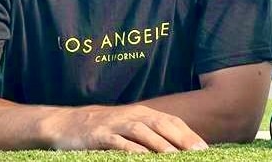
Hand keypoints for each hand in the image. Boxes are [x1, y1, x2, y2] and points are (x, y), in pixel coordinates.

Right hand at [41, 104, 208, 152]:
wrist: (66, 124)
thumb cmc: (104, 129)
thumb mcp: (129, 126)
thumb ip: (151, 135)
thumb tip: (175, 149)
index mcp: (143, 113)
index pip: (171, 121)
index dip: (189, 134)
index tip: (205, 149)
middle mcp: (132, 116)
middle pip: (161, 124)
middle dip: (181, 138)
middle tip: (197, 153)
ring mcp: (116, 124)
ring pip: (143, 133)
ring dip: (161, 145)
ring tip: (176, 157)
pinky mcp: (100, 136)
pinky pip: (119, 143)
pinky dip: (133, 151)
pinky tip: (144, 159)